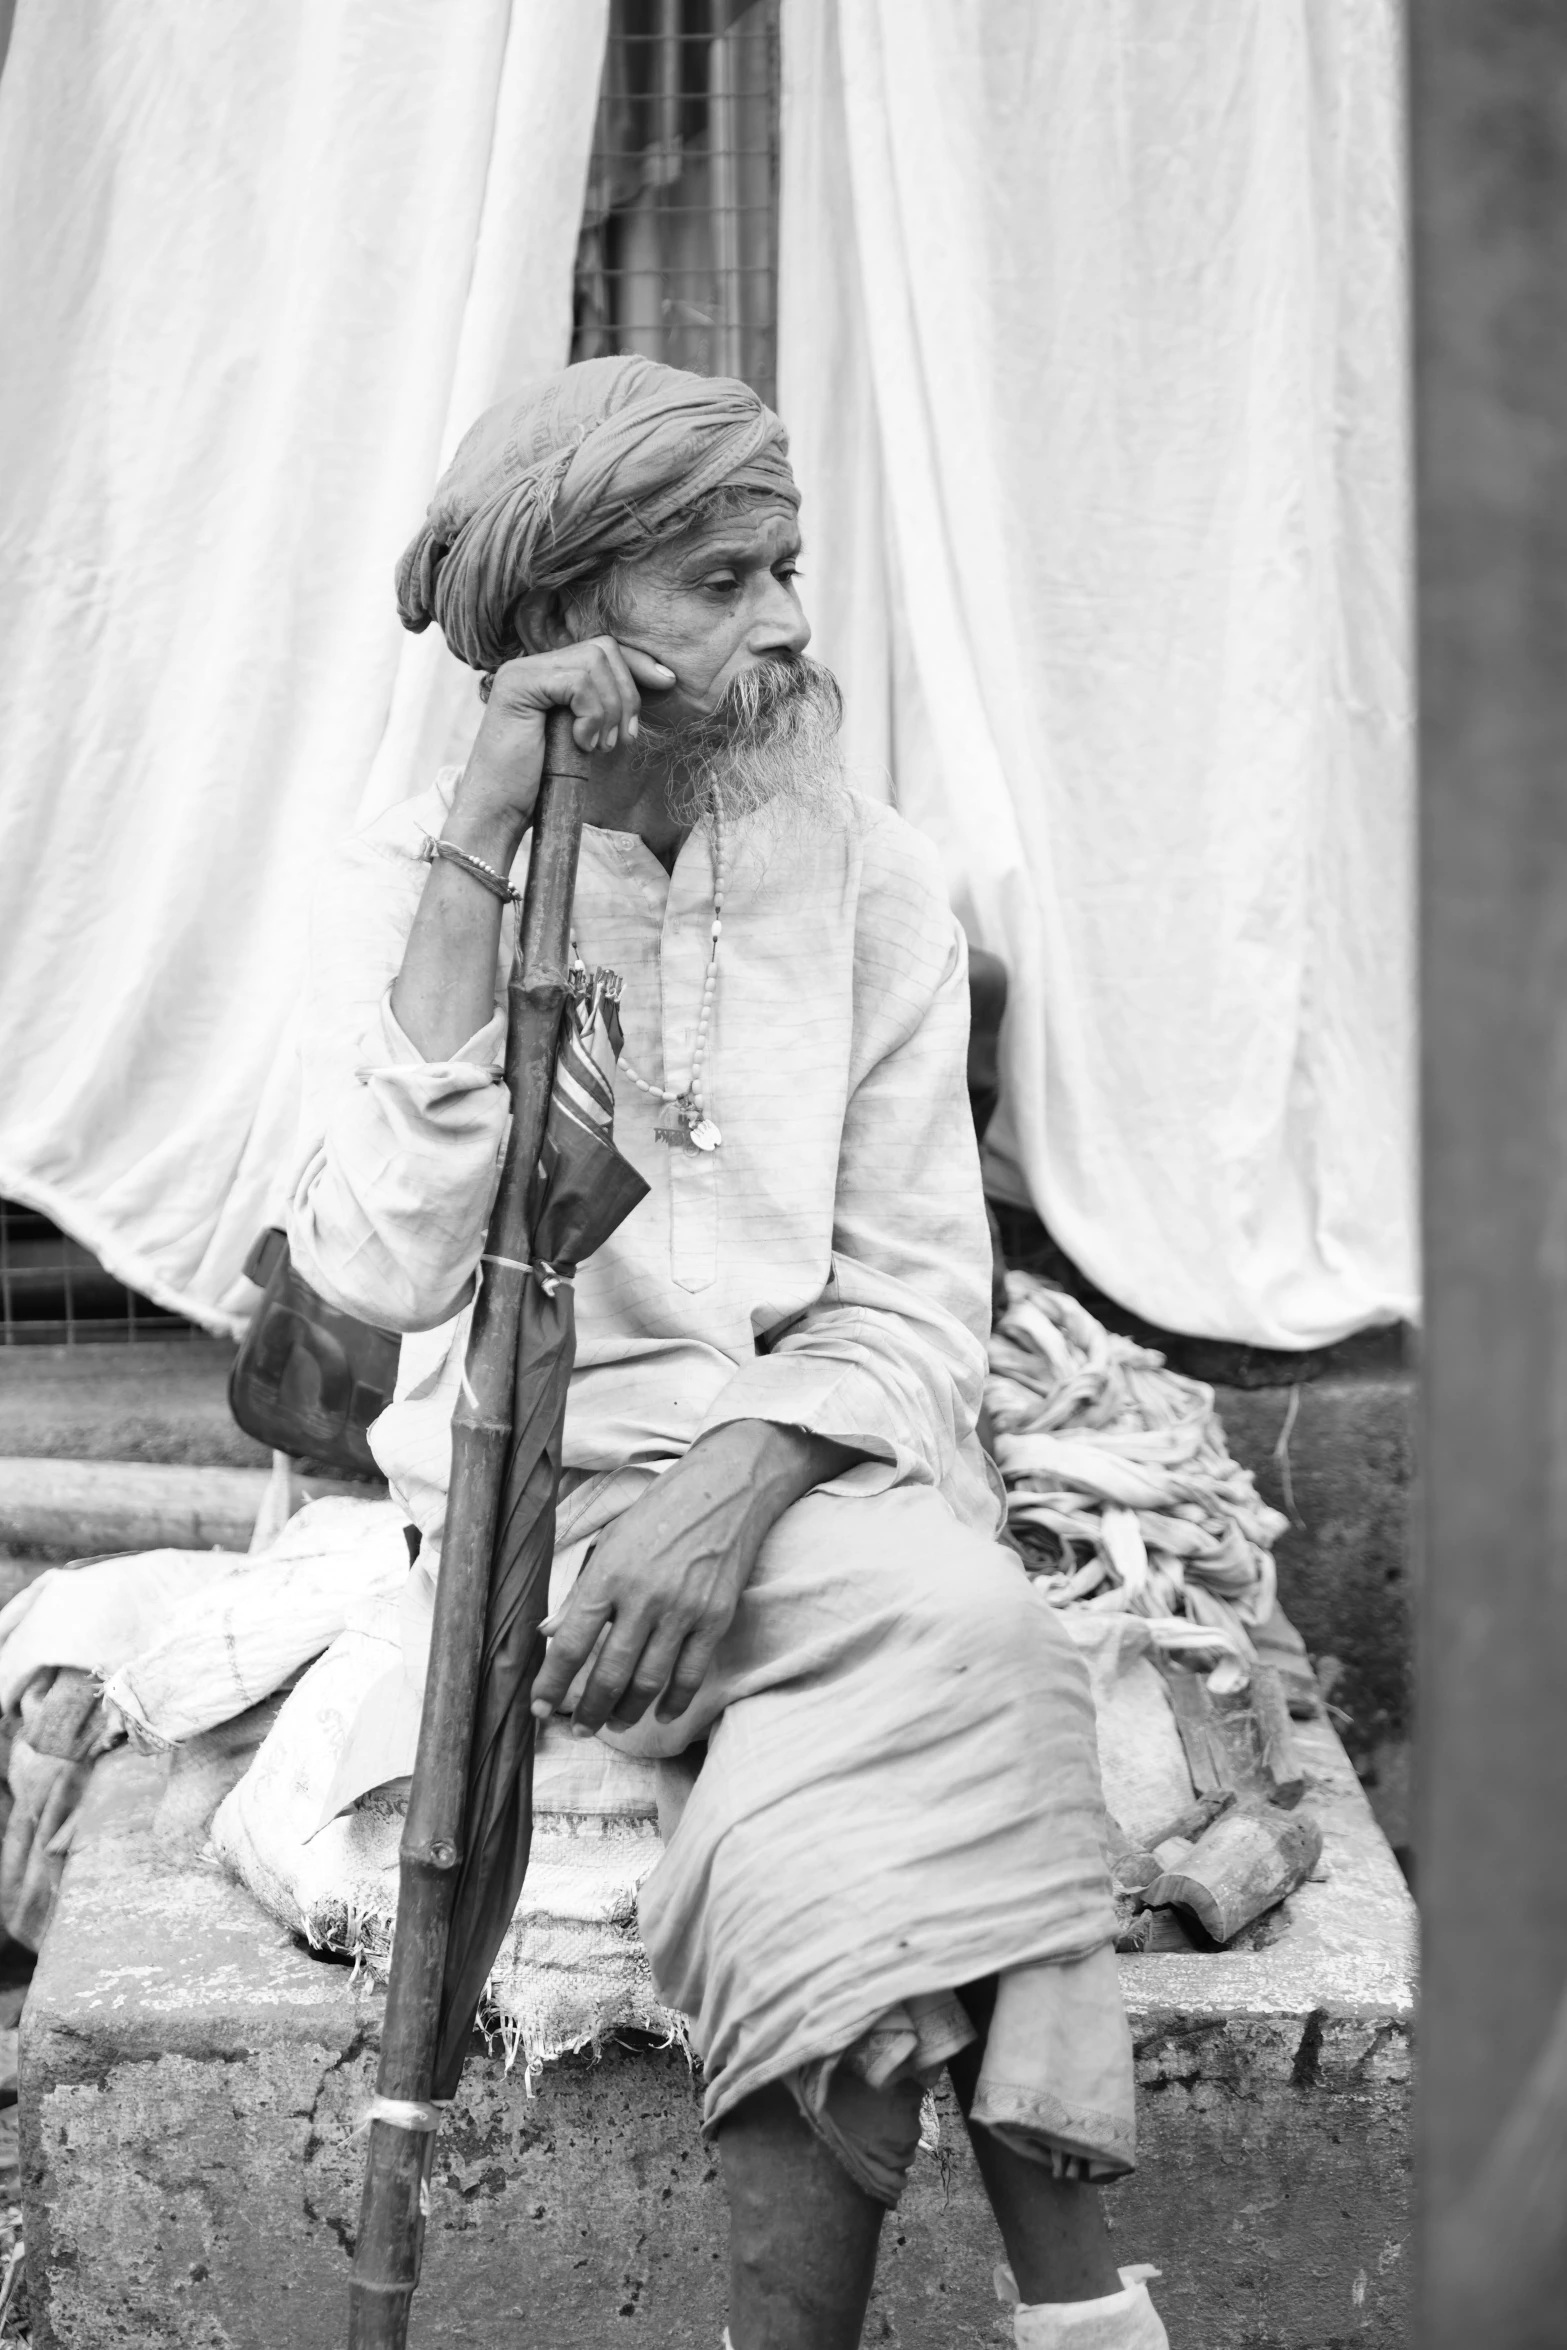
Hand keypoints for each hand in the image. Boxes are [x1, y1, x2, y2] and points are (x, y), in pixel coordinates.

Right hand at [449, 639, 675, 860]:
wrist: (501, 811)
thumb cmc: (541, 784)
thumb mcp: (583, 739)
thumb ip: (602, 709)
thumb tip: (654, 683)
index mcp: (549, 674)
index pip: (602, 649)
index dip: (638, 662)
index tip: (668, 682)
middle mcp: (532, 665)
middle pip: (603, 649)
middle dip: (627, 694)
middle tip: (623, 740)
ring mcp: (523, 672)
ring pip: (594, 663)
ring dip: (610, 710)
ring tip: (599, 747)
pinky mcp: (518, 685)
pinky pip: (577, 682)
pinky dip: (591, 715)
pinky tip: (581, 743)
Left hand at [529, 1421, 860, 1736]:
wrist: (727, 1489)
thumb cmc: (661, 1511)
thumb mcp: (611, 1540)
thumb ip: (581, 1590)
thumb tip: (549, 1631)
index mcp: (609, 1574)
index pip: (571, 1643)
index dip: (551, 1683)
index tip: (539, 1708)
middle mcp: (643, 1597)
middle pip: (609, 1673)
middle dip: (588, 1710)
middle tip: (579, 1728)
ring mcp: (683, 1611)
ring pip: (648, 1683)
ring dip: (626, 1712)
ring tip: (614, 1723)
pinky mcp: (715, 1619)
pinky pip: (690, 1675)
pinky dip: (673, 1702)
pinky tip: (660, 1714)